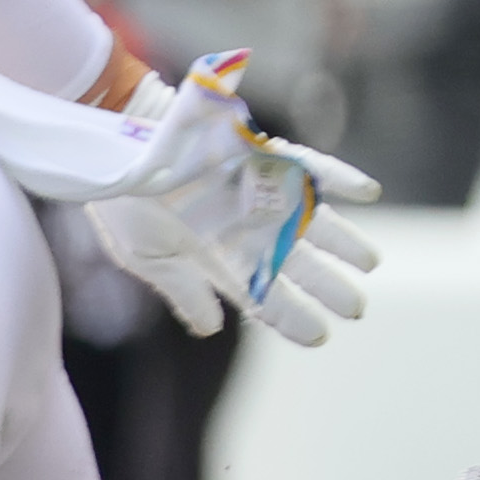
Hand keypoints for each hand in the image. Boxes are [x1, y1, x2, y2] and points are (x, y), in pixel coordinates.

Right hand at [87, 51, 379, 346]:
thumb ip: (182, 290)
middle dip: (325, 285)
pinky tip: (366, 193)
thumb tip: (213, 329)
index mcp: (215, 256)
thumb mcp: (143, 255)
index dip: (291, 315)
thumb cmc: (123, 200)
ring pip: (310, 220)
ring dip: (342, 241)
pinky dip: (337, 179)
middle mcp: (243, 227)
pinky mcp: (263, 157)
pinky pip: (309, 166)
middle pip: (293, 261)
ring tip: (368, 263)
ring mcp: (257, 192)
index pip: (261, 293)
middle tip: (355, 308)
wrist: (110, 144)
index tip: (319, 336)